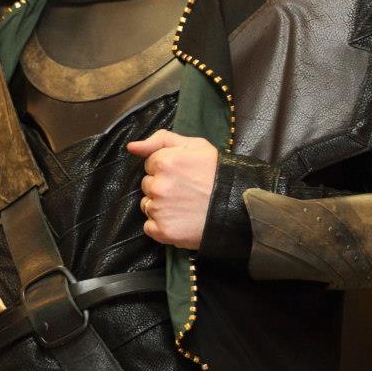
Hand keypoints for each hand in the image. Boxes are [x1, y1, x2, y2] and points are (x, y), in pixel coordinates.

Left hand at [127, 130, 217, 248]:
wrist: (239, 207)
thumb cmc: (218, 173)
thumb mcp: (195, 145)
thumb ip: (160, 140)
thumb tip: (131, 147)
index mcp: (164, 161)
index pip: (149, 165)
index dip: (166, 169)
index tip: (182, 175)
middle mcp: (158, 185)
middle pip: (147, 185)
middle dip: (161, 187)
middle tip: (185, 191)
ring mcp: (159, 209)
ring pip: (147, 205)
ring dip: (160, 206)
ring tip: (184, 206)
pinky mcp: (163, 231)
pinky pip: (149, 227)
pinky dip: (161, 226)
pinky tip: (179, 221)